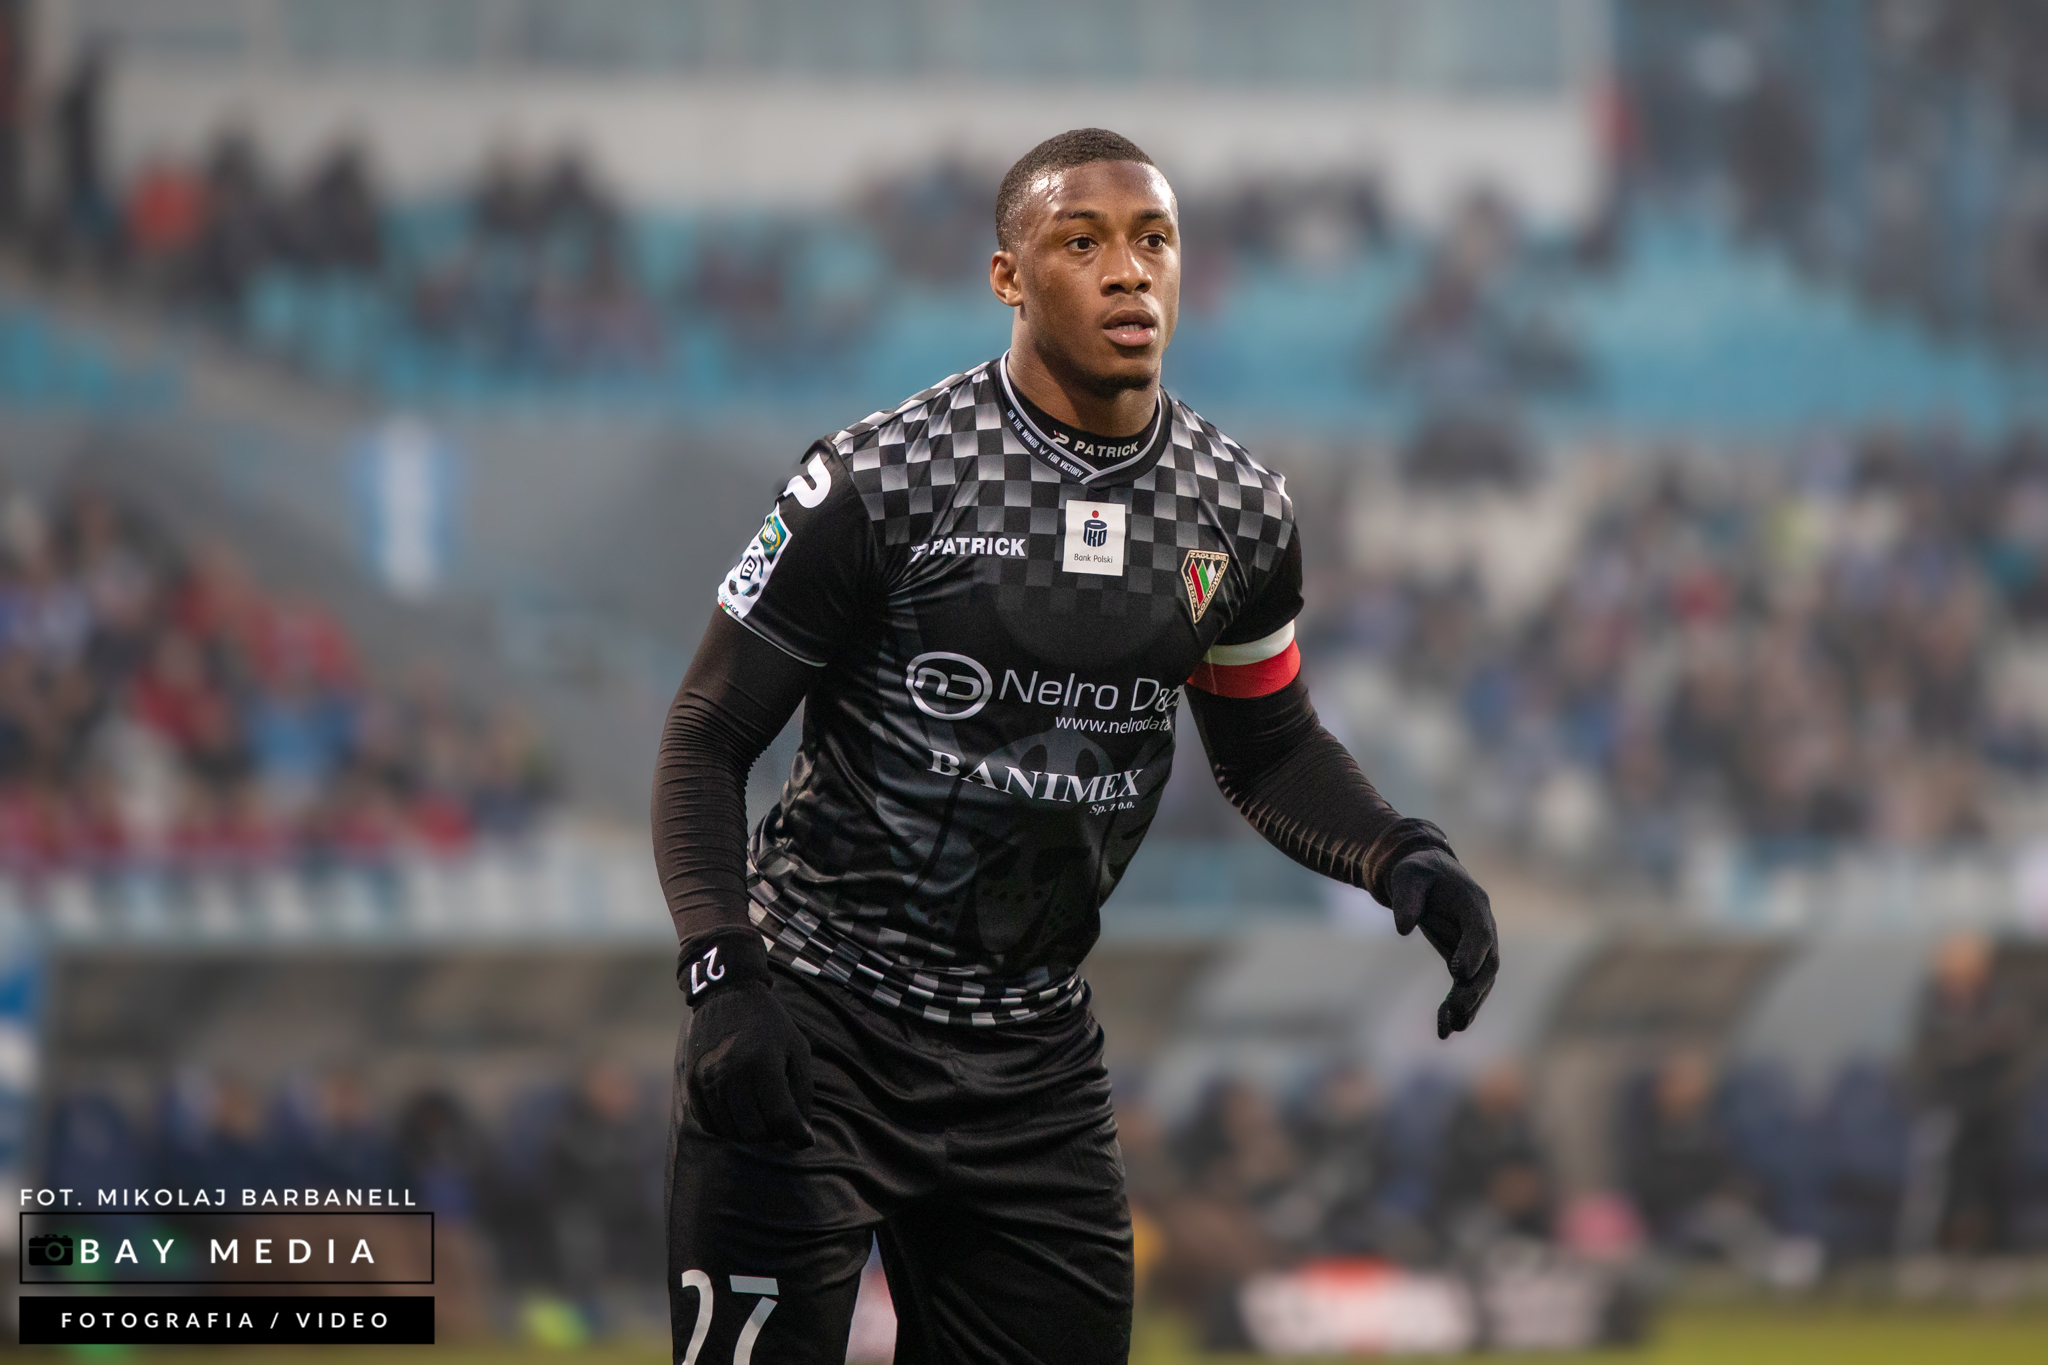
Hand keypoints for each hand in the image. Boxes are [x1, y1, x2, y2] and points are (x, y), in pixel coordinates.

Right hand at [679, 934, 814, 1148]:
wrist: (727, 995)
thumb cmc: (770, 1024)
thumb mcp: (797, 1049)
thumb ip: (802, 1092)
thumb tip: (802, 1133)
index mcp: (761, 1063)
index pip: (780, 1118)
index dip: (798, 1135)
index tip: (806, 1138)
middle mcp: (730, 1074)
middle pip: (755, 1131)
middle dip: (775, 1134)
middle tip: (782, 1123)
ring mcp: (707, 1080)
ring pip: (732, 1132)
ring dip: (752, 1132)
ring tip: (763, 1117)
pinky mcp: (692, 1084)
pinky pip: (711, 1125)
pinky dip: (729, 1128)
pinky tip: (741, 1114)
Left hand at [1389, 849, 1499, 1038]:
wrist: (1426, 875)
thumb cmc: (1417, 872)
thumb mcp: (1407, 876)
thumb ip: (1407, 898)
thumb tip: (1402, 928)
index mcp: (1473, 903)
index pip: (1480, 932)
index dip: (1473, 953)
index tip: (1459, 973)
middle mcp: (1482, 927)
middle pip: (1487, 963)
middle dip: (1474, 989)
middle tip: (1457, 1010)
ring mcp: (1477, 946)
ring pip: (1480, 982)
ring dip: (1468, 1005)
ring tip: (1452, 1027)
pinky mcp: (1465, 960)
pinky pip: (1466, 988)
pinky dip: (1456, 1008)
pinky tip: (1444, 1030)